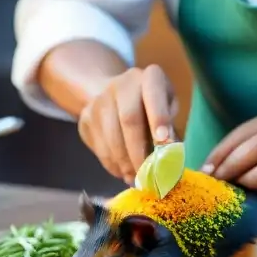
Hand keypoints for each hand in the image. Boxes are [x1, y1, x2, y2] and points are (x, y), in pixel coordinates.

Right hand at [78, 65, 177, 184]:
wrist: (112, 93)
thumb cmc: (151, 105)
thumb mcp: (167, 107)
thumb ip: (170, 127)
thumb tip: (170, 156)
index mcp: (149, 77)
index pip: (153, 95)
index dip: (159, 118)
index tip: (164, 141)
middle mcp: (121, 84)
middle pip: (129, 119)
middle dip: (139, 152)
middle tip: (148, 175)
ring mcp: (99, 101)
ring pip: (111, 137)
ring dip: (124, 163)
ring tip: (135, 179)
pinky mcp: (85, 118)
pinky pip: (98, 146)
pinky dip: (112, 164)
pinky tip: (122, 172)